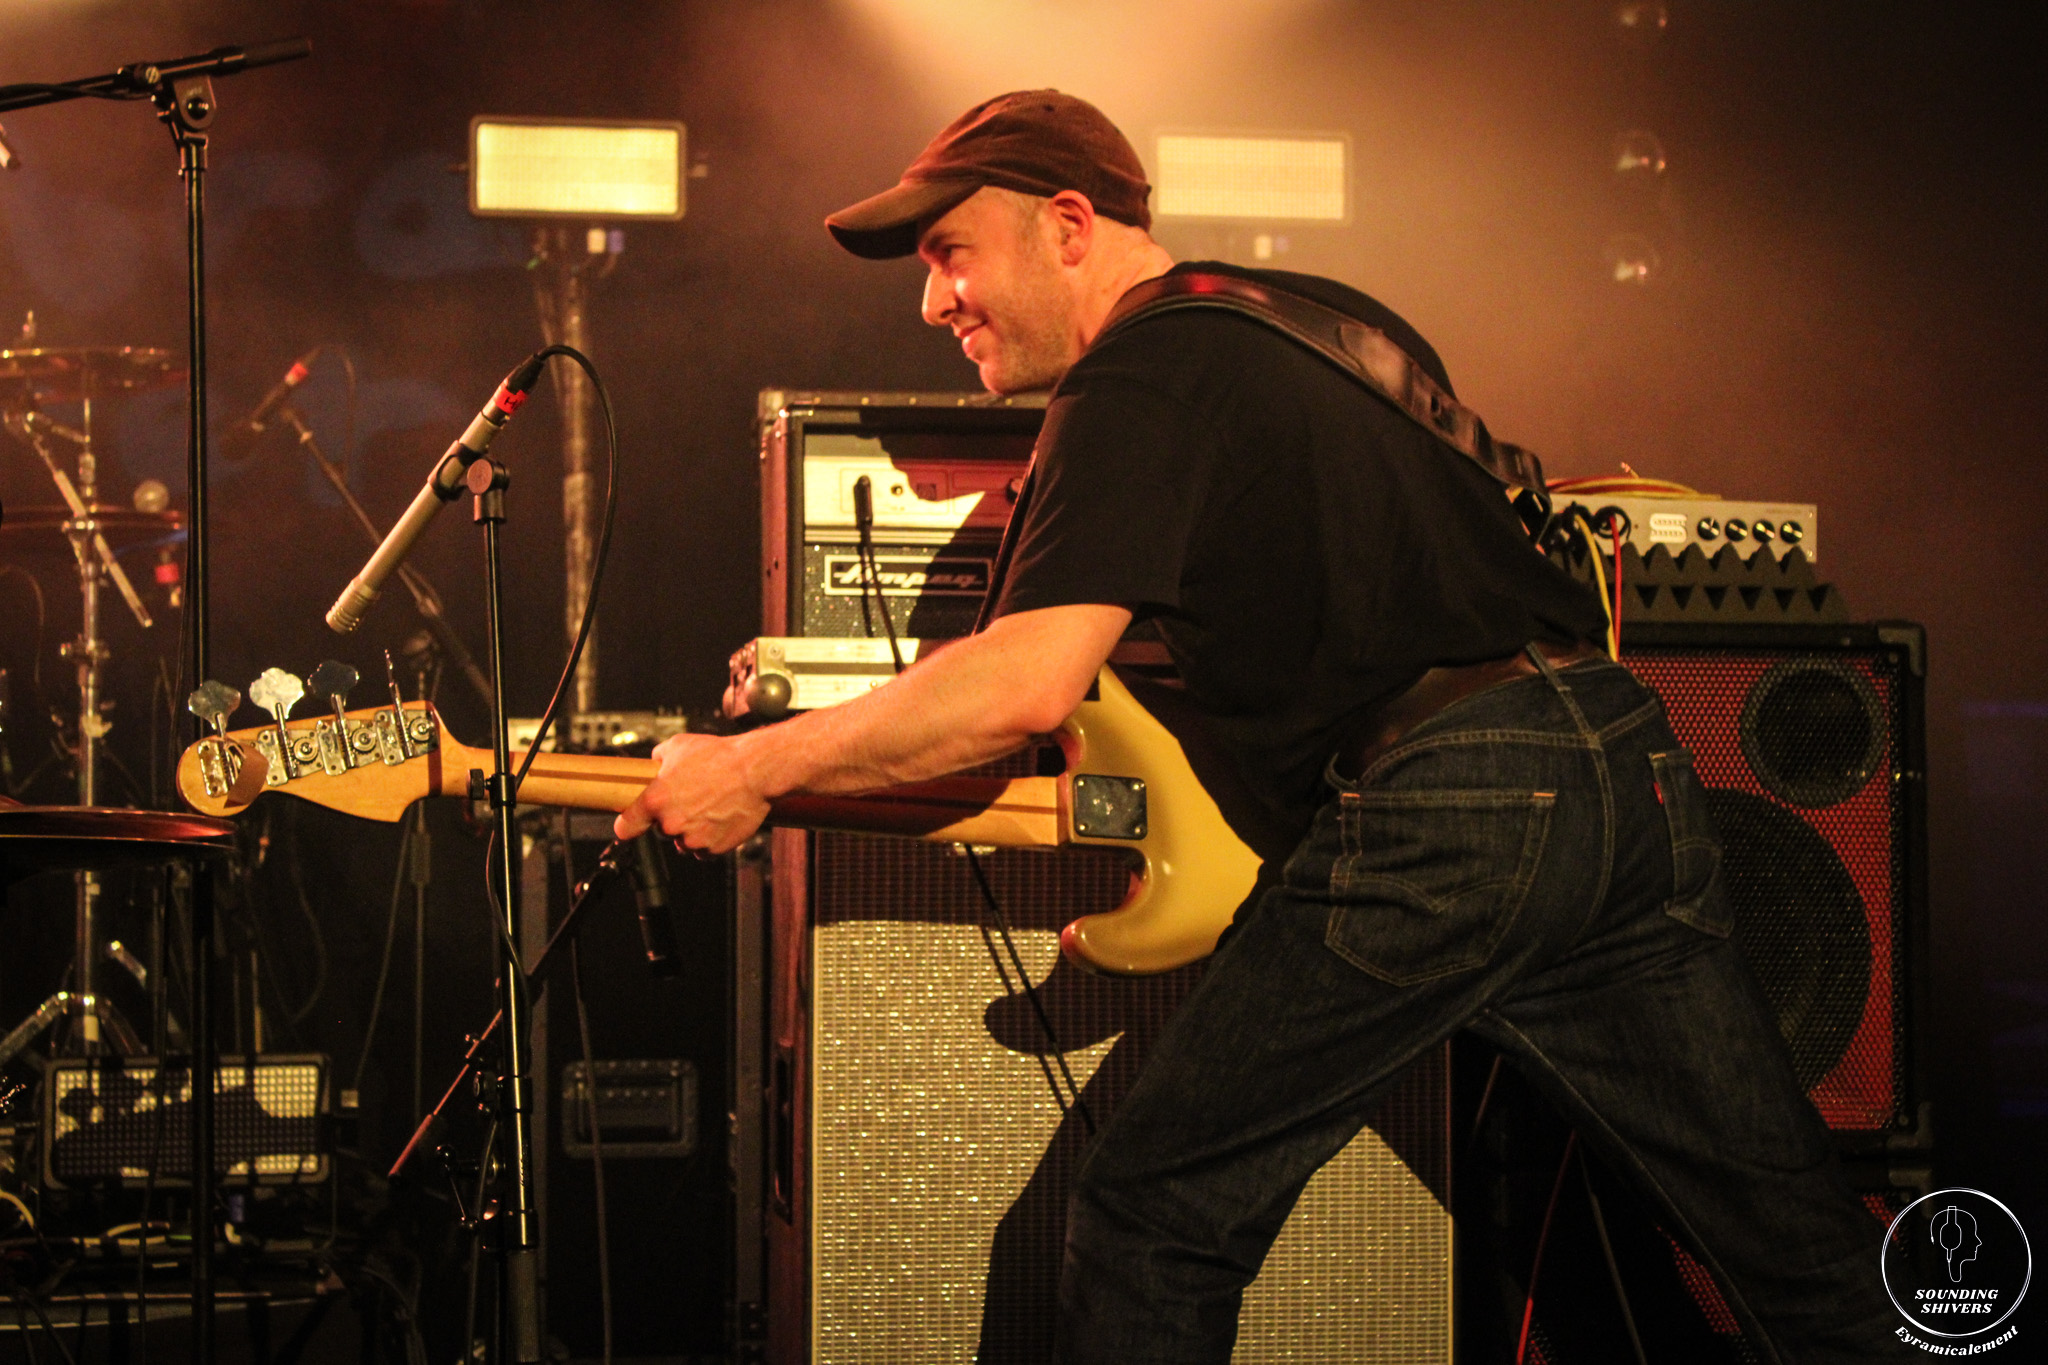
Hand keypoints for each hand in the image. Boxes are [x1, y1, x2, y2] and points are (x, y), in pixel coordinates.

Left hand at [613, 732, 769, 854]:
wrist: (755, 771)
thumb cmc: (719, 757)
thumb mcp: (679, 745)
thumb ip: (659, 759)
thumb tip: (655, 764)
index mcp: (655, 800)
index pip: (626, 826)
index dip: (627, 825)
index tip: (629, 825)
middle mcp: (670, 823)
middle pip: (661, 830)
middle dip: (672, 817)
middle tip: (691, 799)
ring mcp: (692, 838)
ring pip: (684, 841)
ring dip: (691, 829)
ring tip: (710, 807)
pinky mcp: (714, 848)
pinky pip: (704, 849)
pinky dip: (710, 839)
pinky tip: (719, 819)